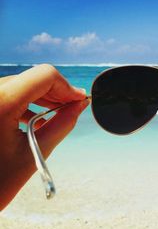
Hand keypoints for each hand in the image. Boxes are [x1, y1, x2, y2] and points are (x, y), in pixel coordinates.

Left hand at [0, 64, 88, 209]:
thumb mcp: (34, 152)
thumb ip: (62, 124)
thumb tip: (79, 105)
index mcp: (0, 103)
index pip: (45, 76)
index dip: (67, 87)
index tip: (79, 100)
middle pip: (33, 79)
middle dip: (57, 93)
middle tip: (72, 109)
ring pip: (21, 84)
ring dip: (43, 97)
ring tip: (55, 116)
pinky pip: (8, 93)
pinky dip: (26, 102)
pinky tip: (35, 119)